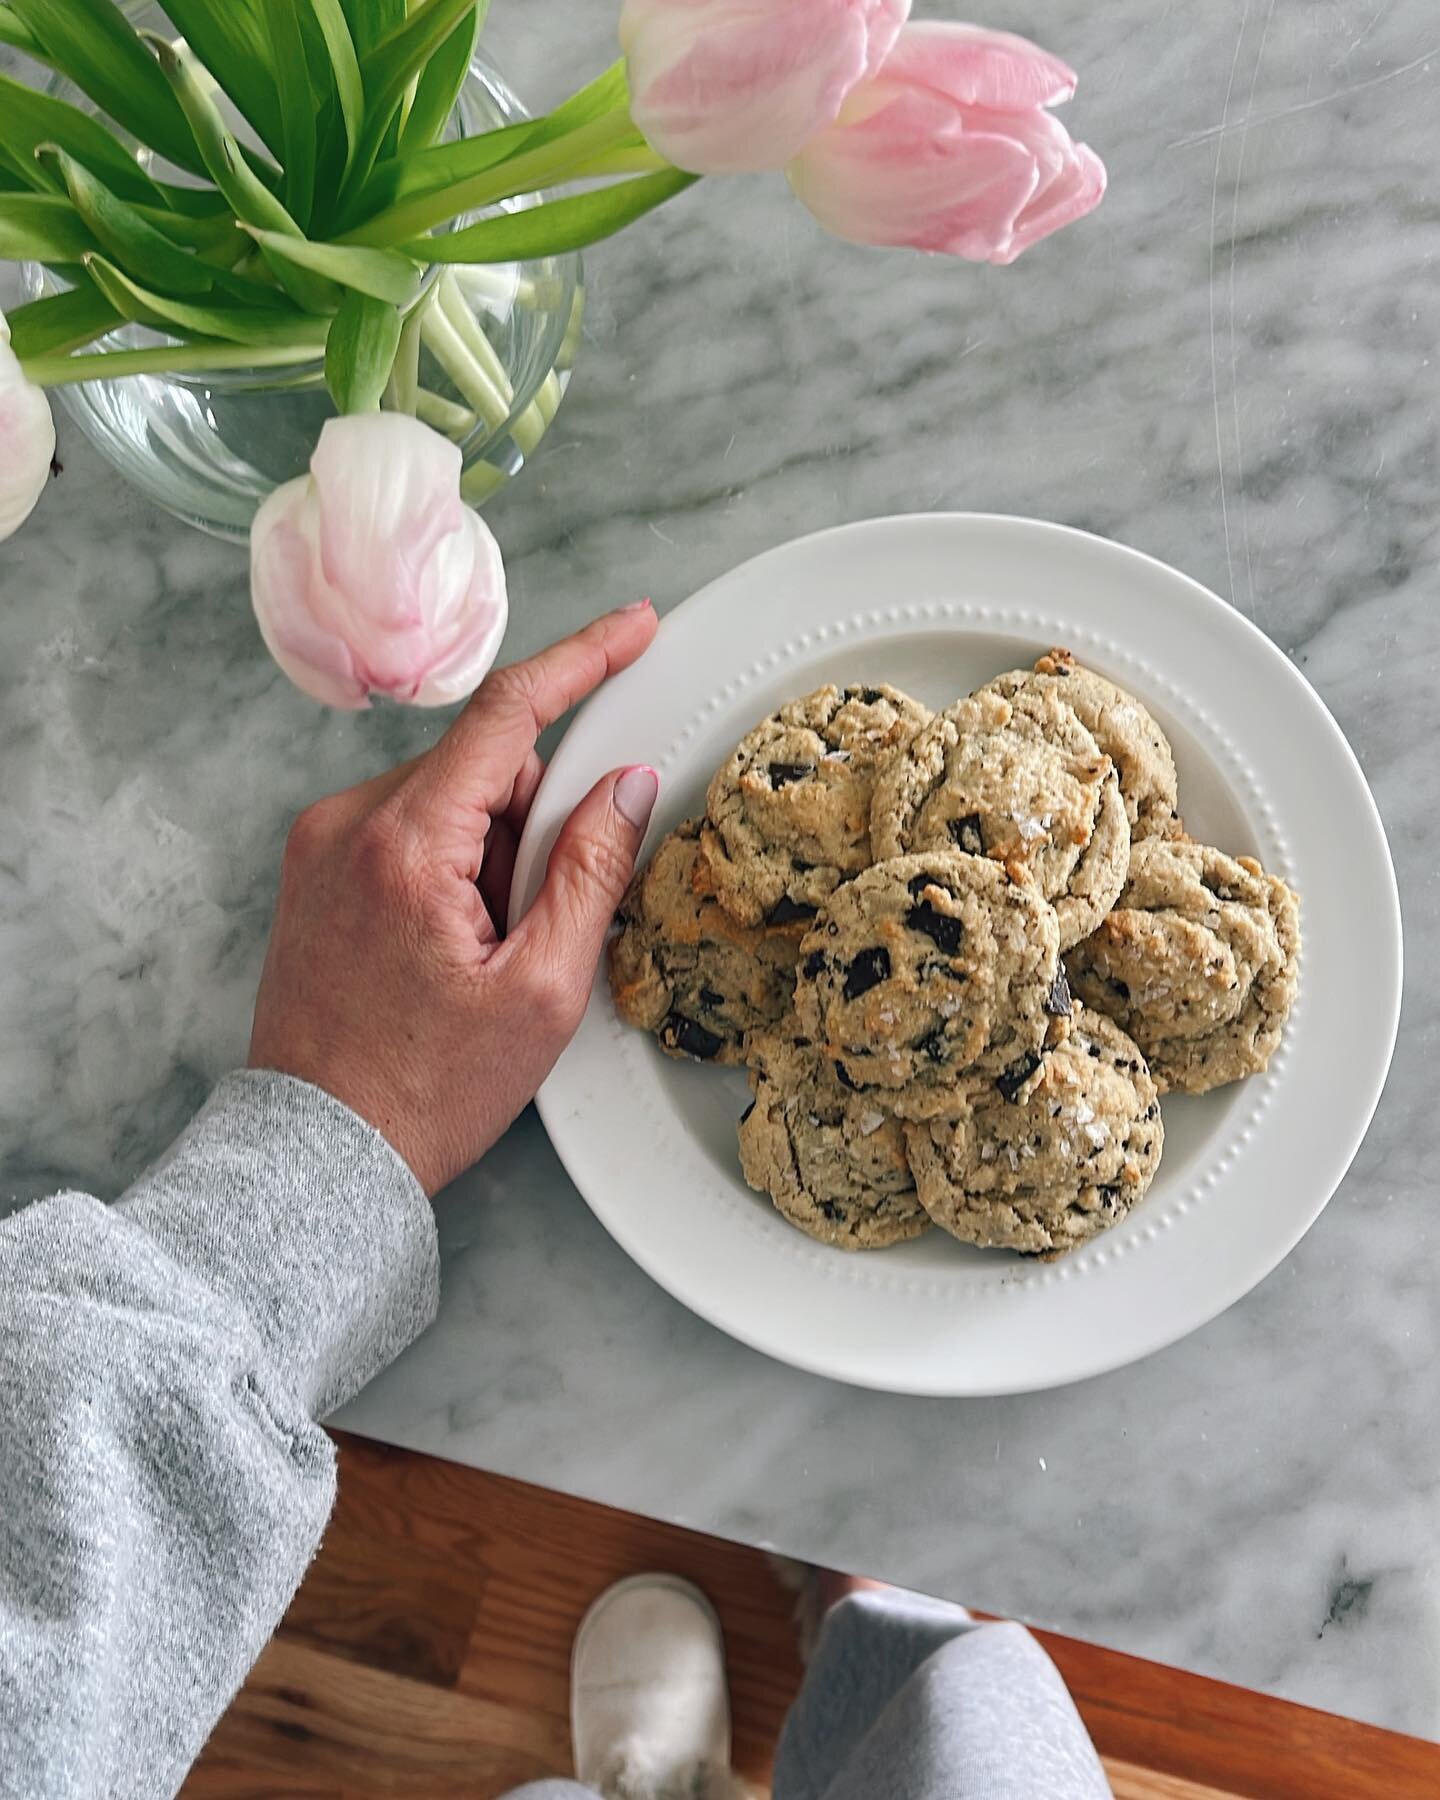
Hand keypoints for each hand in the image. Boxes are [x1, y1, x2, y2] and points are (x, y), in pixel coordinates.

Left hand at [248, 604, 659, 1194]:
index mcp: (406, 842)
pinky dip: (453, 862)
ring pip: (450, 796)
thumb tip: (625, 786)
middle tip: (537, 921)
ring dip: (492, 847)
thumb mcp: (540, 991)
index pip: (508, 712)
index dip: (583, 659)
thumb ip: (590, 873)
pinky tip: (451, 942)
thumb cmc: (426, 1088)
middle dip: (534, 819)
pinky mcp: (315, 866)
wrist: (322, 1150)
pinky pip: (411, 825)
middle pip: (484, 763)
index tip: (635, 627)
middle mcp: (348, 822)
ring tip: (483, 950)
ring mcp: (322, 842)